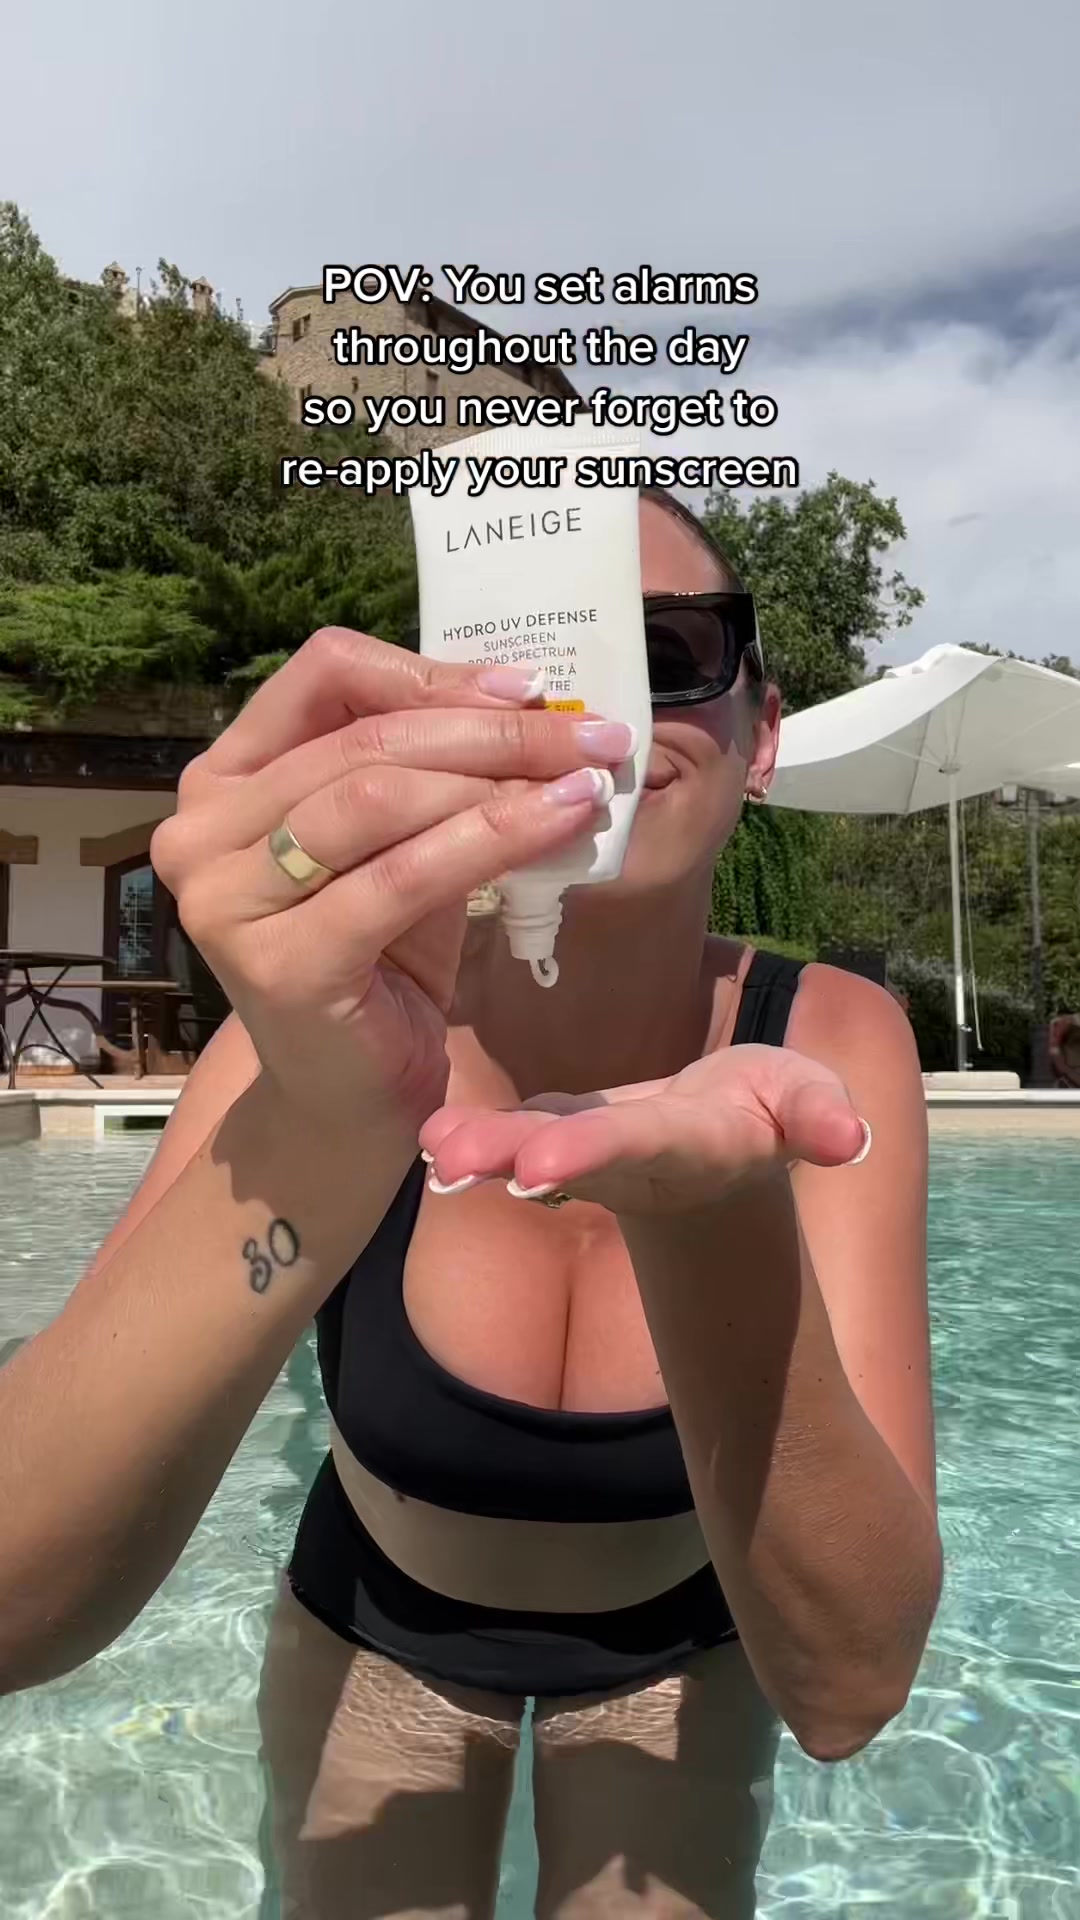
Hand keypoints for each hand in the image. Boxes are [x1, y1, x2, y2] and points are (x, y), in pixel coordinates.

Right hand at [150, 628, 630, 1125]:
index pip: (323, 678)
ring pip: (379, 798)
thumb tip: (537, 705)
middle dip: (494, 732)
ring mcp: (229, 901)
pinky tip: (561, 826)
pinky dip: (493, 841)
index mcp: (225, 780)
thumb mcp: (401, 844)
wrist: (349, 1099)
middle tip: (594, 736)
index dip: (430, 673)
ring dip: (500, 780)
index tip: (528, 688)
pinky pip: (403, 877)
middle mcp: (202, 831)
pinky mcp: (282, 964)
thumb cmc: (380, 963)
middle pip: (365, 739)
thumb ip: (434, 774)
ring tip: (587, 780)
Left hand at [419, 1044, 870, 1214]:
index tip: (532, 1168)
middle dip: (515, 1156)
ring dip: (480, 1149)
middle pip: (568, 1154)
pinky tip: (425, 1134)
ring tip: (430, 1151)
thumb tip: (851, 1137)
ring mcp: (589, 1149)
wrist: (726, 1141)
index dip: (588, 1151)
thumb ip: (820, 1116)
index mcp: (689, 1142)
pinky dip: (473, 1134)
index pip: (636, 1143)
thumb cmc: (769, 1110)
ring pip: (530, 1147)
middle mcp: (630, 1156)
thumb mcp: (806, 1104)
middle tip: (452, 1162)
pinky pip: (515, 1131)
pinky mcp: (561, 1130)